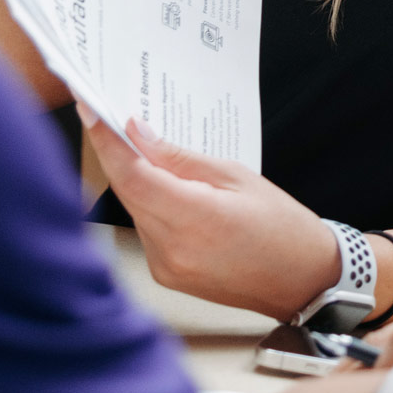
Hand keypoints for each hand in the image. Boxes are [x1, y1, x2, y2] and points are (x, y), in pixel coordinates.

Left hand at [84, 110, 343, 317]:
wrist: (301, 280)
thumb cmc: (282, 227)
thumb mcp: (235, 175)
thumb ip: (180, 157)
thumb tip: (138, 135)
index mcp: (194, 219)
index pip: (132, 176)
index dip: (107, 142)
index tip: (91, 111)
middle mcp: (172, 249)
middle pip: (128, 191)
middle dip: (117, 154)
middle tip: (110, 119)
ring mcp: (166, 266)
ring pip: (135, 209)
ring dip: (135, 180)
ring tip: (146, 151)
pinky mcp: (165, 274)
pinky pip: (146, 229)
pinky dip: (149, 204)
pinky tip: (164, 187)